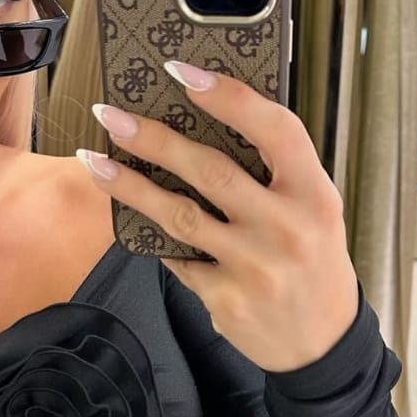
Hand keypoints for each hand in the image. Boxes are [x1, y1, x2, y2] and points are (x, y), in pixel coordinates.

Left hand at [78, 60, 359, 374]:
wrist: (322, 345)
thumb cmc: (313, 263)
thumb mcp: (315, 211)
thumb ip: (275, 173)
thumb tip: (204, 122)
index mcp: (314, 194)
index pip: (275, 129)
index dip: (228, 96)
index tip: (182, 72)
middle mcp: (286, 228)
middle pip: (211, 170)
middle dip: (154, 138)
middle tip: (111, 115)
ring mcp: (254, 266)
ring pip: (179, 215)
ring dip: (130, 185)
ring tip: (95, 160)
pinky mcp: (226, 299)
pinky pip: (177, 259)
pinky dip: (156, 238)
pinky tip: (132, 219)